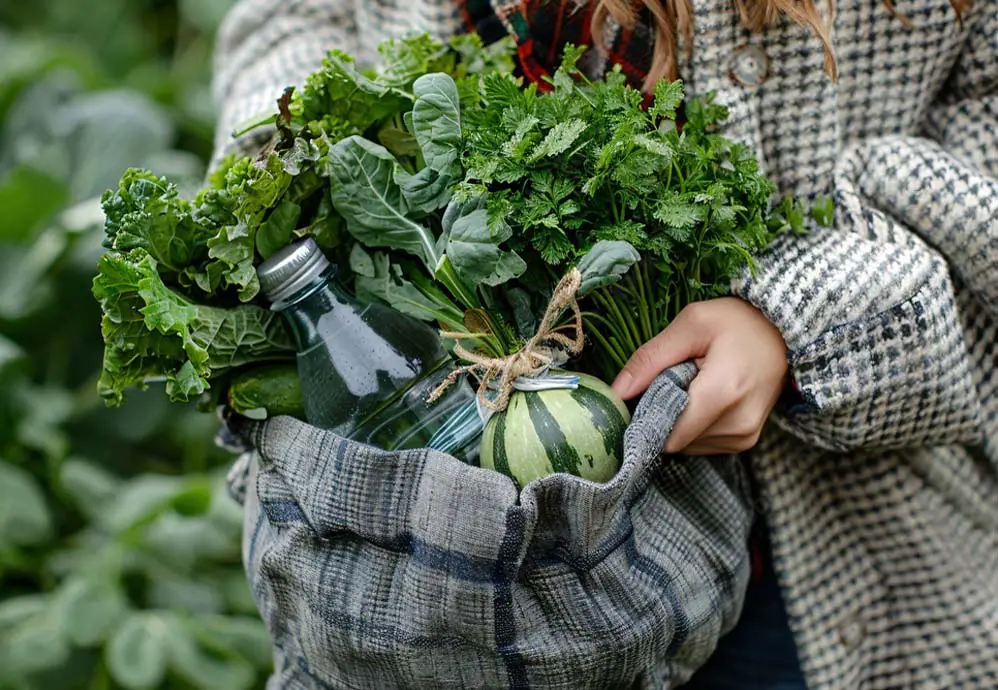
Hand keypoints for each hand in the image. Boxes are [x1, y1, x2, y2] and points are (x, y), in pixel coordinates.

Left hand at [611, 298, 787, 454]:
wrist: (786, 331)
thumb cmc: (738, 321)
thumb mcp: (690, 324)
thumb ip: (649, 359)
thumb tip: (615, 393)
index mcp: (723, 392)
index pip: (667, 434)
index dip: (644, 419)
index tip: (638, 397)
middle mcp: (738, 424)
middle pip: (674, 440)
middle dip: (661, 415)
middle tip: (670, 381)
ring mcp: (745, 436)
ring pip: (686, 445)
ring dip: (678, 420)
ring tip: (692, 385)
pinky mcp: (746, 441)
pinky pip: (702, 444)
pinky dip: (693, 425)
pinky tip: (703, 397)